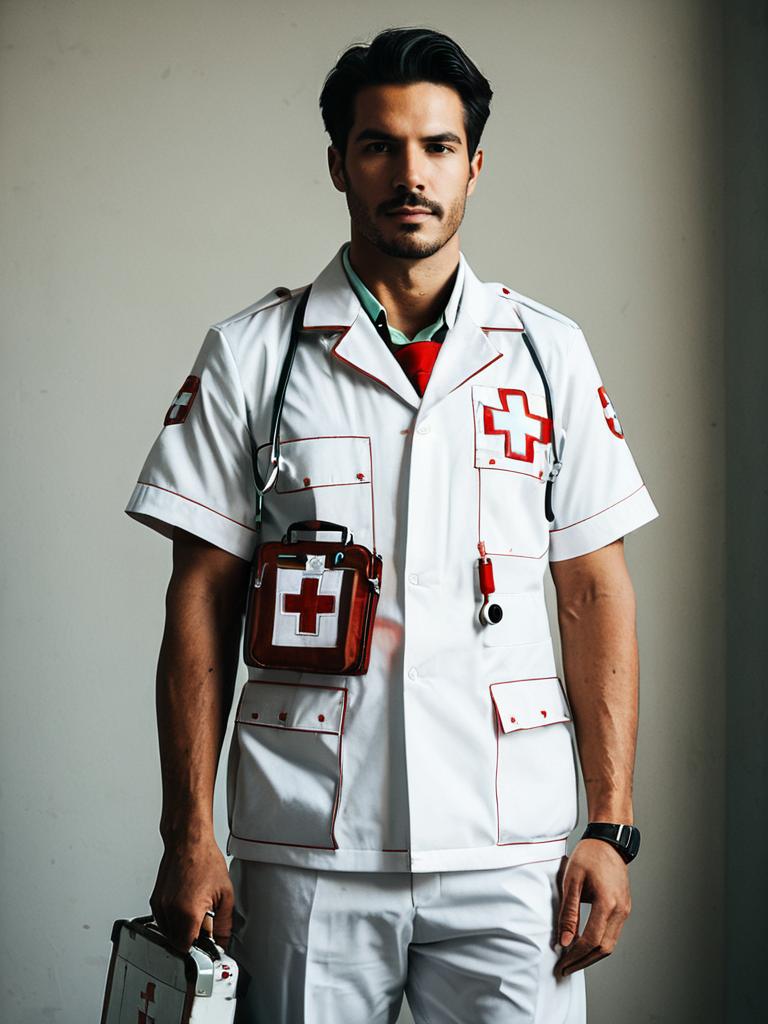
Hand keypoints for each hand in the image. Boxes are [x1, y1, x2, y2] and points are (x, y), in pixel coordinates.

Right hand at [150, 832, 234, 952]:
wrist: (188, 841)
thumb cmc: (205, 860)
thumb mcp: (224, 894)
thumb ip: (223, 924)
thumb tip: (221, 940)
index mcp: (189, 913)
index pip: (188, 948)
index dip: (198, 950)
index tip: (206, 946)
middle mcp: (171, 911)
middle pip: (177, 943)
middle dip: (191, 940)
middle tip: (204, 925)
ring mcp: (160, 906)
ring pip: (168, 934)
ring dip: (181, 931)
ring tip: (195, 912)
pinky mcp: (155, 900)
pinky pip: (162, 921)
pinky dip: (173, 920)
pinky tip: (185, 906)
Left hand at [554, 838, 631, 978]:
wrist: (609, 841)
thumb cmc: (588, 856)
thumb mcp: (572, 881)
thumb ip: (569, 913)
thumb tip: (564, 941)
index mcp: (607, 904)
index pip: (591, 940)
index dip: (576, 956)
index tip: (561, 964)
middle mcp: (620, 911)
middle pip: (604, 949)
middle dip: (583, 962)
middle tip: (565, 968)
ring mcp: (625, 910)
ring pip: (610, 944)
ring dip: (591, 956)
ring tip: (572, 960)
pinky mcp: (624, 908)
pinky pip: (613, 934)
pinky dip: (598, 944)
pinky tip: (584, 945)